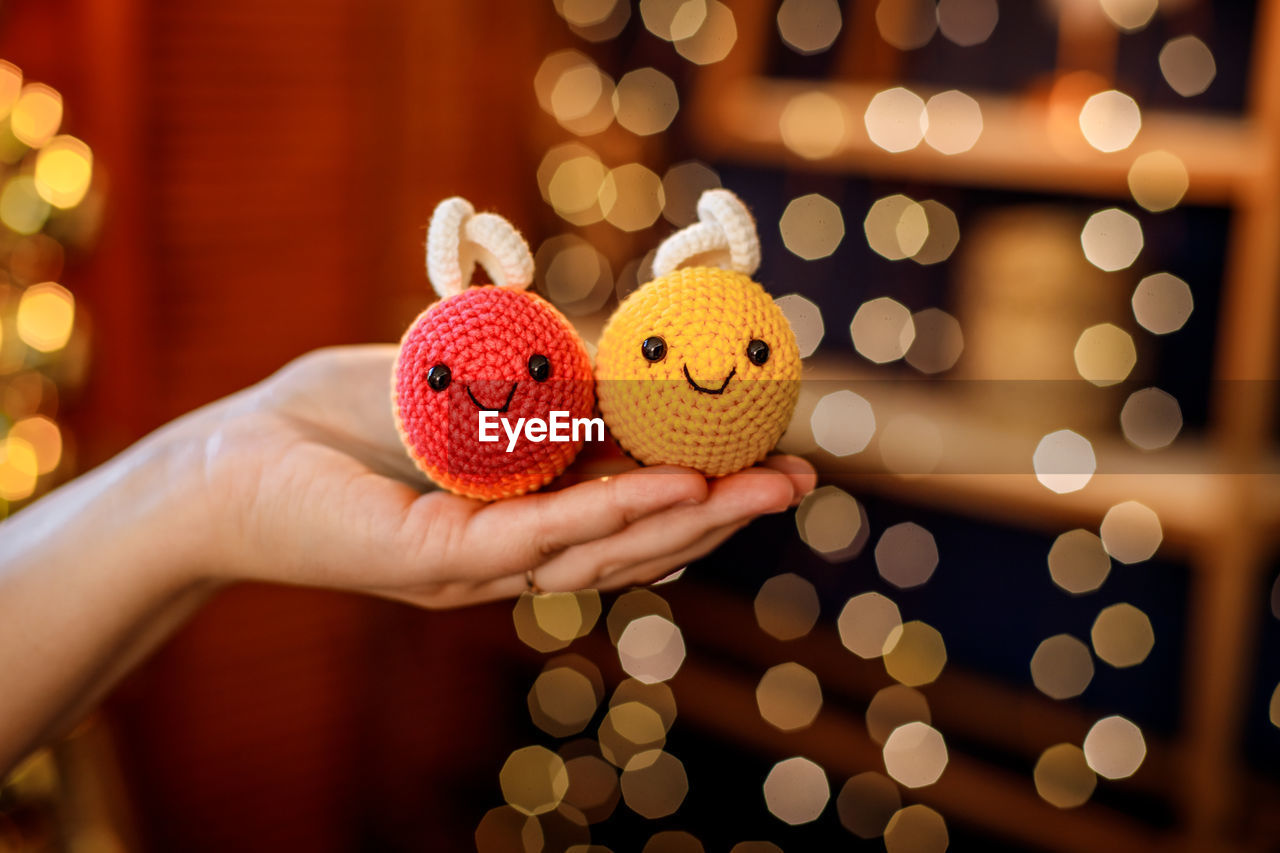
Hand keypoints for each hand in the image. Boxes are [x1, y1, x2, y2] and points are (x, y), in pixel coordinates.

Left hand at [191, 345, 815, 607]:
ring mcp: (477, 566)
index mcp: (526, 514)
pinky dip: (612, 511)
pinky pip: (537, 538)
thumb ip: (547, 378)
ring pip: (601, 548)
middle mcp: (514, 553)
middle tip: (797, 481)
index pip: (632, 513)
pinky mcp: (434, 559)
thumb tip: (634, 355)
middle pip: (636, 540)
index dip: (707, 492)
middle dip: (721, 513)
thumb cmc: (347, 414)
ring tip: (762, 488)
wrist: (233, 450)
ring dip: (689, 519)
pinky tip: (674, 487)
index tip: (772, 460)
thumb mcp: (469, 379)